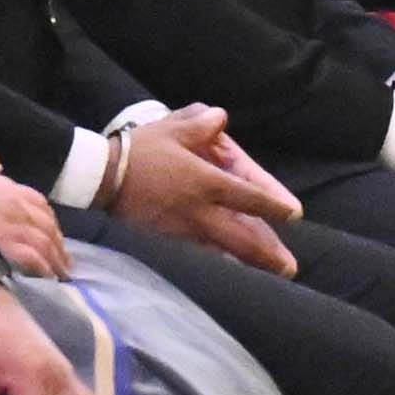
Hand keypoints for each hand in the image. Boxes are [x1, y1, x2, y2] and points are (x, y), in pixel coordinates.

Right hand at [0, 139, 76, 279]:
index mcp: (11, 189)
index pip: (41, 206)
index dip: (51, 224)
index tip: (55, 238)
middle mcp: (18, 206)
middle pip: (48, 228)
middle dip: (59, 246)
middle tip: (64, 263)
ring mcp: (14, 225)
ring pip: (46, 244)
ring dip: (56, 261)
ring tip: (61, 275)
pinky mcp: (7, 244)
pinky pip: (34, 258)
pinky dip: (44, 268)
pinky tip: (48, 278)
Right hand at [123, 106, 303, 274]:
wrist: (101, 177)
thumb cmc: (140, 150)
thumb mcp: (172, 129)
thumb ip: (201, 125)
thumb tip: (221, 118)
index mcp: (206, 182)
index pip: (249, 197)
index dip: (273, 206)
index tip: (293, 215)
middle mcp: (199, 211)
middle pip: (241, 238)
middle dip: (267, 254)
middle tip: (288, 267)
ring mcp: (182, 231)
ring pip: (222, 253)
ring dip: (247, 265)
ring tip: (267, 276)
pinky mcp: (166, 242)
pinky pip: (198, 257)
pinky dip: (217, 265)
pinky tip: (229, 273)